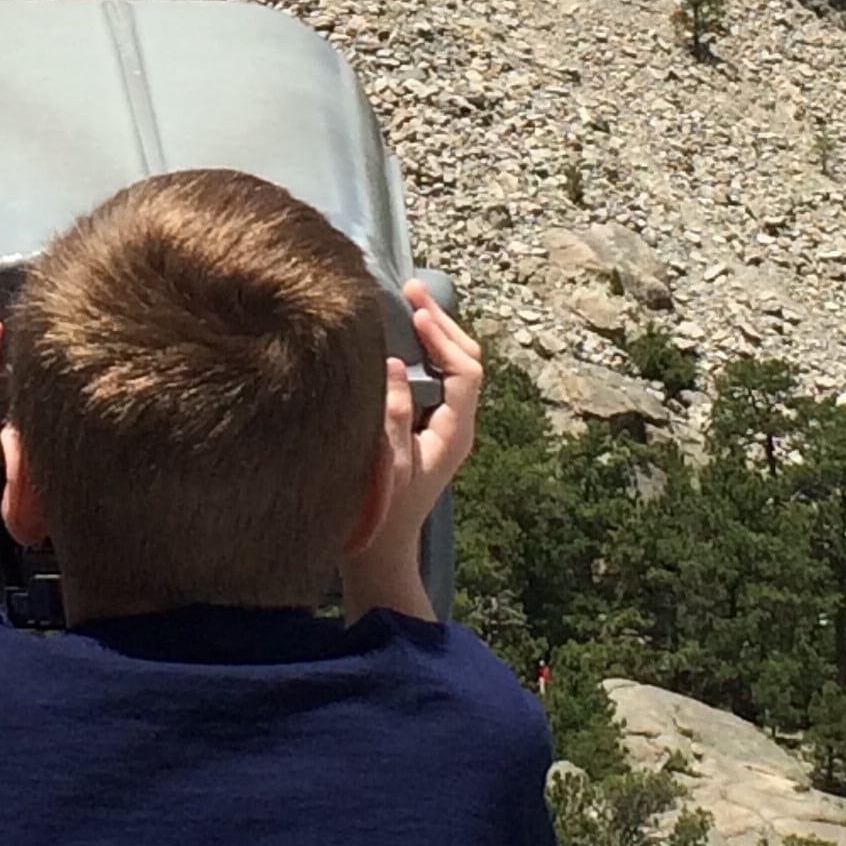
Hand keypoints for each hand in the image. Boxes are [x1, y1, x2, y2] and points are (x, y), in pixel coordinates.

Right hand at [342, 282, 483, 618]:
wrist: (379, 556)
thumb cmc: (379, 515)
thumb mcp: (384, 465)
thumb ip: (392, 415)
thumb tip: (392, 362)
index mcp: (454, 434)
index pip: (465, 370)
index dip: (443, 335)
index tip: (415, 308)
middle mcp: (457, 427)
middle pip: (466, 361)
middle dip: (442, 323)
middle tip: (412, 290)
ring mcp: (444, 428)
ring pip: (452, 368)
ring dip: (433, 334)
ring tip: (406, 304)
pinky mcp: (427, 430)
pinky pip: (434, 379)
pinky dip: (421, 353)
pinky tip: (395, 340)